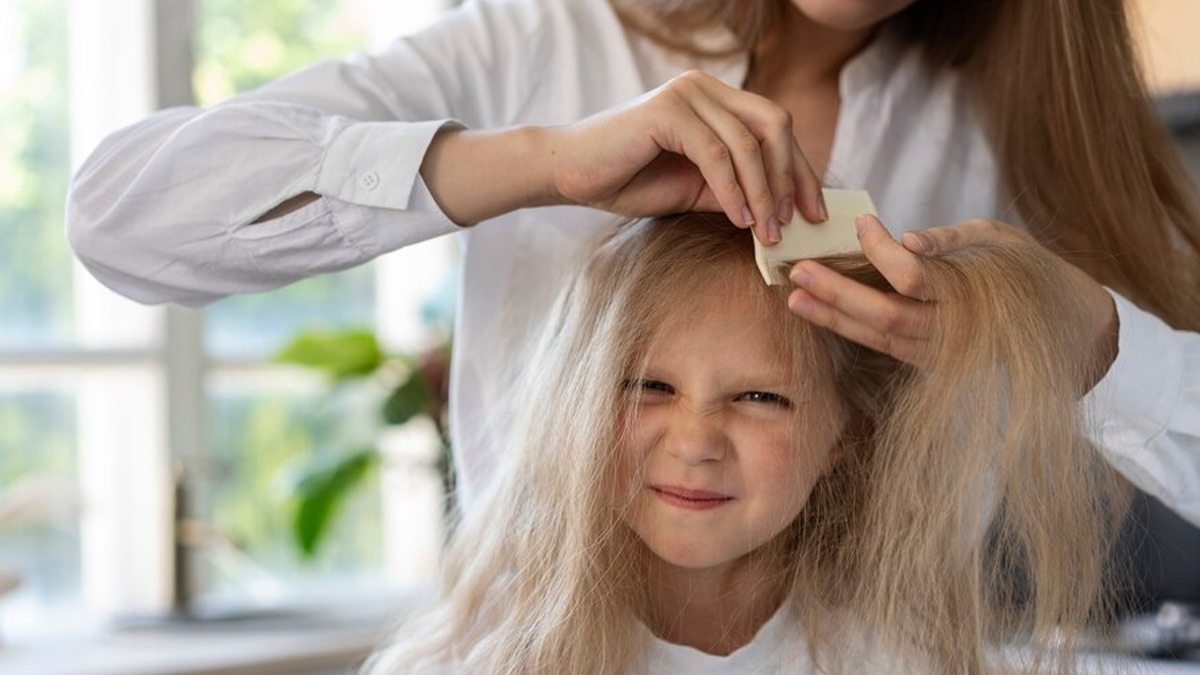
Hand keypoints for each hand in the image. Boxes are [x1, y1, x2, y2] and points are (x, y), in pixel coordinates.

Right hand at [546, 70, 826, 244]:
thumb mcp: (695, 188)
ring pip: (749, 143)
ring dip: (764, 193)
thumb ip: (735, 189)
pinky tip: (739, 219)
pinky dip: (733, 191)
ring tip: (767, 232)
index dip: (799, 170)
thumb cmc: (627, 179)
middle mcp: (705, 88)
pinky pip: (717, 155)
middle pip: (774, 126)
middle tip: (798, 223)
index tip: (813, 213)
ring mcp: (687, 94)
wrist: (570, 174)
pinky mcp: (669, 111)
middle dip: (792, 177)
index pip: (774, 127)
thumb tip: (782, 213)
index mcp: (715, 99)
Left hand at [786, 216, 1118, 376]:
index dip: (883, 252)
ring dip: (833, 318)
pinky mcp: (931, 364)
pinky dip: (850, 330)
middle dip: (837, 294)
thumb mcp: (999, 238)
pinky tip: (819, 312)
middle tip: (798, 270)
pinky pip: (885, 348)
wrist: (1067, 327)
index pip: (915, 279)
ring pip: (878, 339)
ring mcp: (941, 355)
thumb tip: (907, 238)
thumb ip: (952, 238)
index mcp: (974, 295)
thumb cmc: (1029, 269)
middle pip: (885, 317)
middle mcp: (954, 333)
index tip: (863, 223)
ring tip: (795, 296)